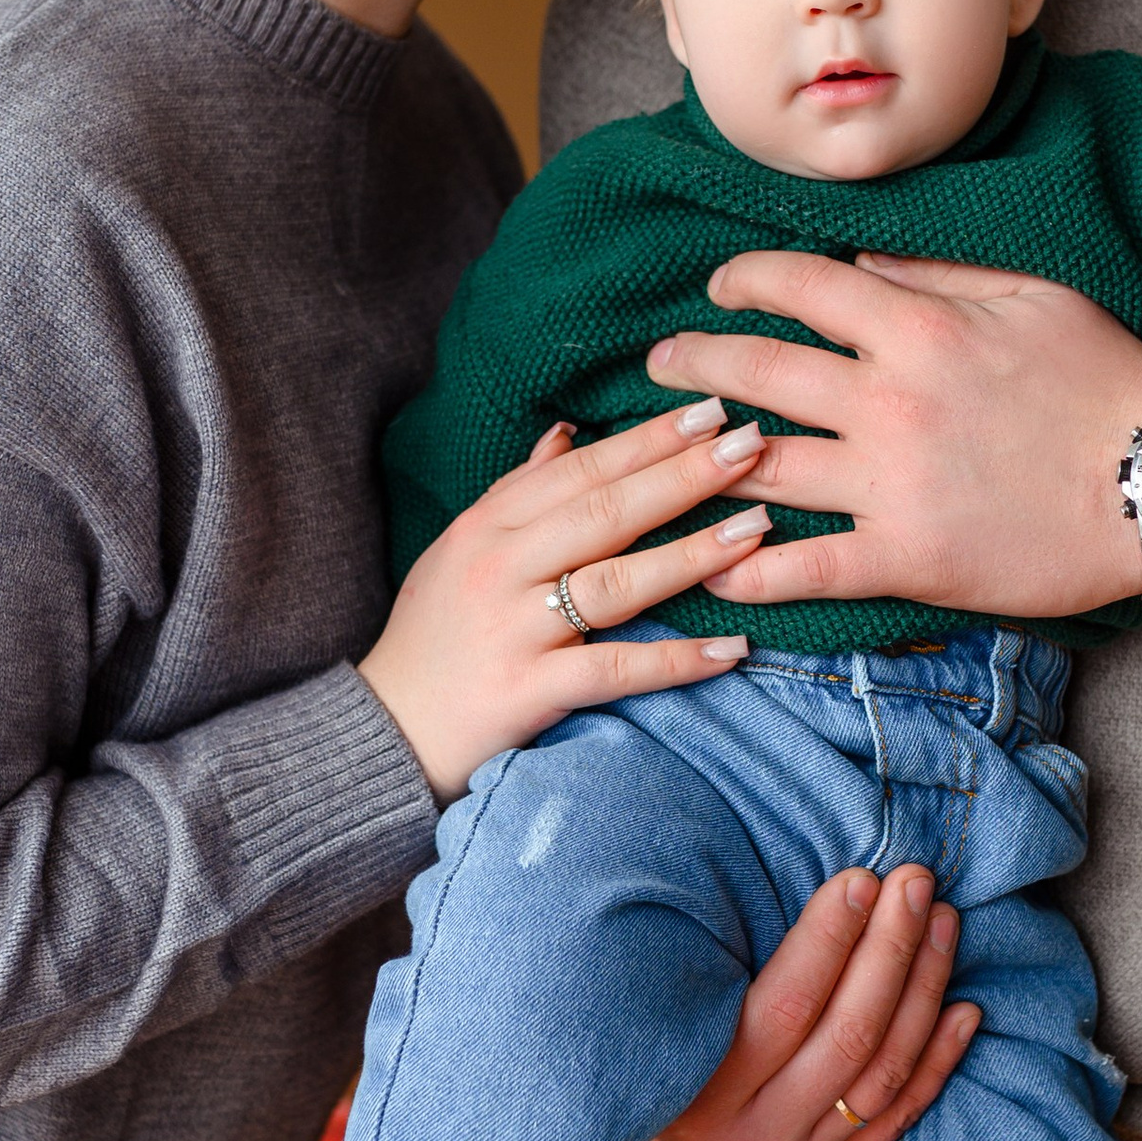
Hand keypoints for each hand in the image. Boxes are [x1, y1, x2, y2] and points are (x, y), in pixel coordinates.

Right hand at [360, 401, 778, 800]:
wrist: (386, 730)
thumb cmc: (435, 634)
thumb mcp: (461, 548)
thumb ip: (518, 490)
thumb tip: (569, 432)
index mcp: (488, 526)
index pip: (581, 470)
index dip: (647, 440)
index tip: (710, 410)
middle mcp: (500, 568)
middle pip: (605, 512)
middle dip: (683, 475)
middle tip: (751, 445)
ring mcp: (514, 630)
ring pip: (615, 583)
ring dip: (692, 554)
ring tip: (756, 529)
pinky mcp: (528, 692)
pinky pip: (615, 670)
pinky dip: (676, 660)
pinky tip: (733, 647)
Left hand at [648, 253, 1141, 622]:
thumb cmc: (1112, 385)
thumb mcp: (1035, 296)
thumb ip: (941, 271)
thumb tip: (863, 256)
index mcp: (919, 328)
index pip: (800, 287)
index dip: (744, 278)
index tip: (719, 286)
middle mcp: (889, 401)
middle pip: (757, 371)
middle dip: (692, 361)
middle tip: (659, 363)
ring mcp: (891, 484)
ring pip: (762, 468)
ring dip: (699, 463)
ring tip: (664, 459)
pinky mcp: (907, 558)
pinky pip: (807, 568)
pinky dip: (751, 574)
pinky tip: (712, 573)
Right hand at [652, 863, 978, 1140]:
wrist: (638, 1105)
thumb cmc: (660, 1018)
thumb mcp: (671, 989)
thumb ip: (726, 950)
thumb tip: (824, 881)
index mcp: (695, 1087)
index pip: (786, 1005)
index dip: (831, 939)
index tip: (863, 879)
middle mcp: (747, 1138)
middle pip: (847, 1036)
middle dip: (891, 950)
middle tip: (916, 883)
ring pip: (882, 1073)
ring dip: (923, 991)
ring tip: (942, 922)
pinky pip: (897, 1116)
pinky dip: (936, 1060)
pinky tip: (963, 1008)